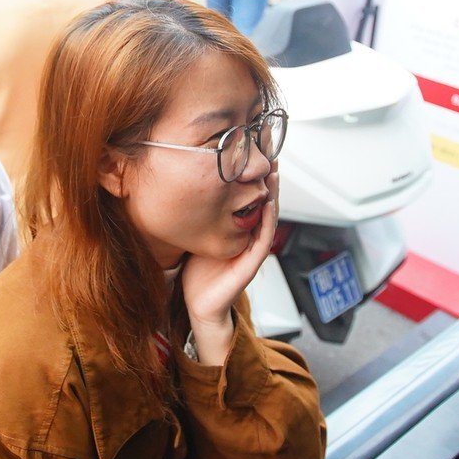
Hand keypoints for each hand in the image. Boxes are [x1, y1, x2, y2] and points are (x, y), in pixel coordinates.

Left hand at [180, 171, 278, 366]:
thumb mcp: (197, 234)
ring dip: (274, 194)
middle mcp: (249, 236)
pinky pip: (263, 238)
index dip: (255, 176)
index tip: (255, 154)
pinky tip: (269, 204)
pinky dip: (267, 220)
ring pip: (268, 216)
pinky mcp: (252, 262)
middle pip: (264, 201)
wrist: (200, 304)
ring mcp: (253, 249)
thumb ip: (199, 214)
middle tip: (272, 155)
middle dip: (269, 179)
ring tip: (274, 173)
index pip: (251, 197)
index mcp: (238, 229)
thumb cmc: (198, 272)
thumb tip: (183, 187)